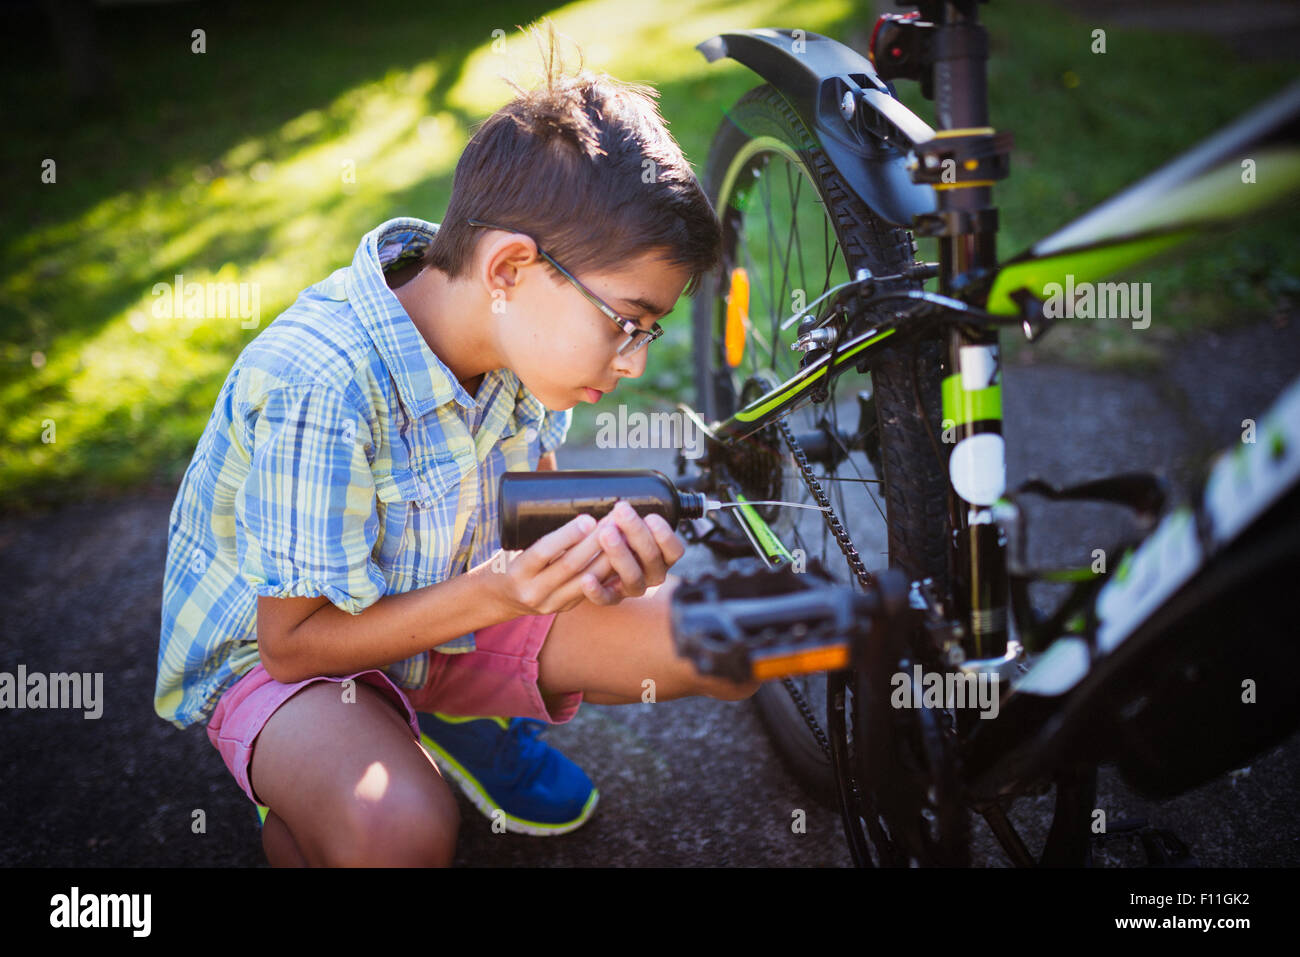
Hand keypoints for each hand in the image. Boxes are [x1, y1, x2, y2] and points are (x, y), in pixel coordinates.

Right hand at [474, 502, 685, 614]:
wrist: (501, 596)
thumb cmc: (510, 555)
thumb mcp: (513, 537)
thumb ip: (532, 507)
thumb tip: (547, 454)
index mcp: (518, 569)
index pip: (543, 552)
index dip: (567, 535)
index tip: (589, 518)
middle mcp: (534, 590)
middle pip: (570, 565)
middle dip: (597, 543)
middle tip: (617, 519)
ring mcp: (552, 603)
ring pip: (588, 580)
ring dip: (610, 557)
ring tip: (626, 535)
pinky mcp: (568, 607)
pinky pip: (594, 592)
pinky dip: (610, 574)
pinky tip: (626, 558)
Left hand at [578, 500, 686, 605]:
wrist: (600, 563)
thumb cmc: (620, 538)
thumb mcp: (629, 526)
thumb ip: (628, 520)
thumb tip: (620, 508)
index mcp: (664, 556)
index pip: (674, 550)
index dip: (665, 535)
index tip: (651, 517)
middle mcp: (653, 574)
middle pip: (651, 557)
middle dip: (636, 533)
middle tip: (621, 514)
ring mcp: (634, 588)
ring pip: (633, 577)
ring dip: (619, 554)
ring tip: (605, 534)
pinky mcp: (613, 598)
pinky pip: (606, 598)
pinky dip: (597, 590)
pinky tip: (586, 579)